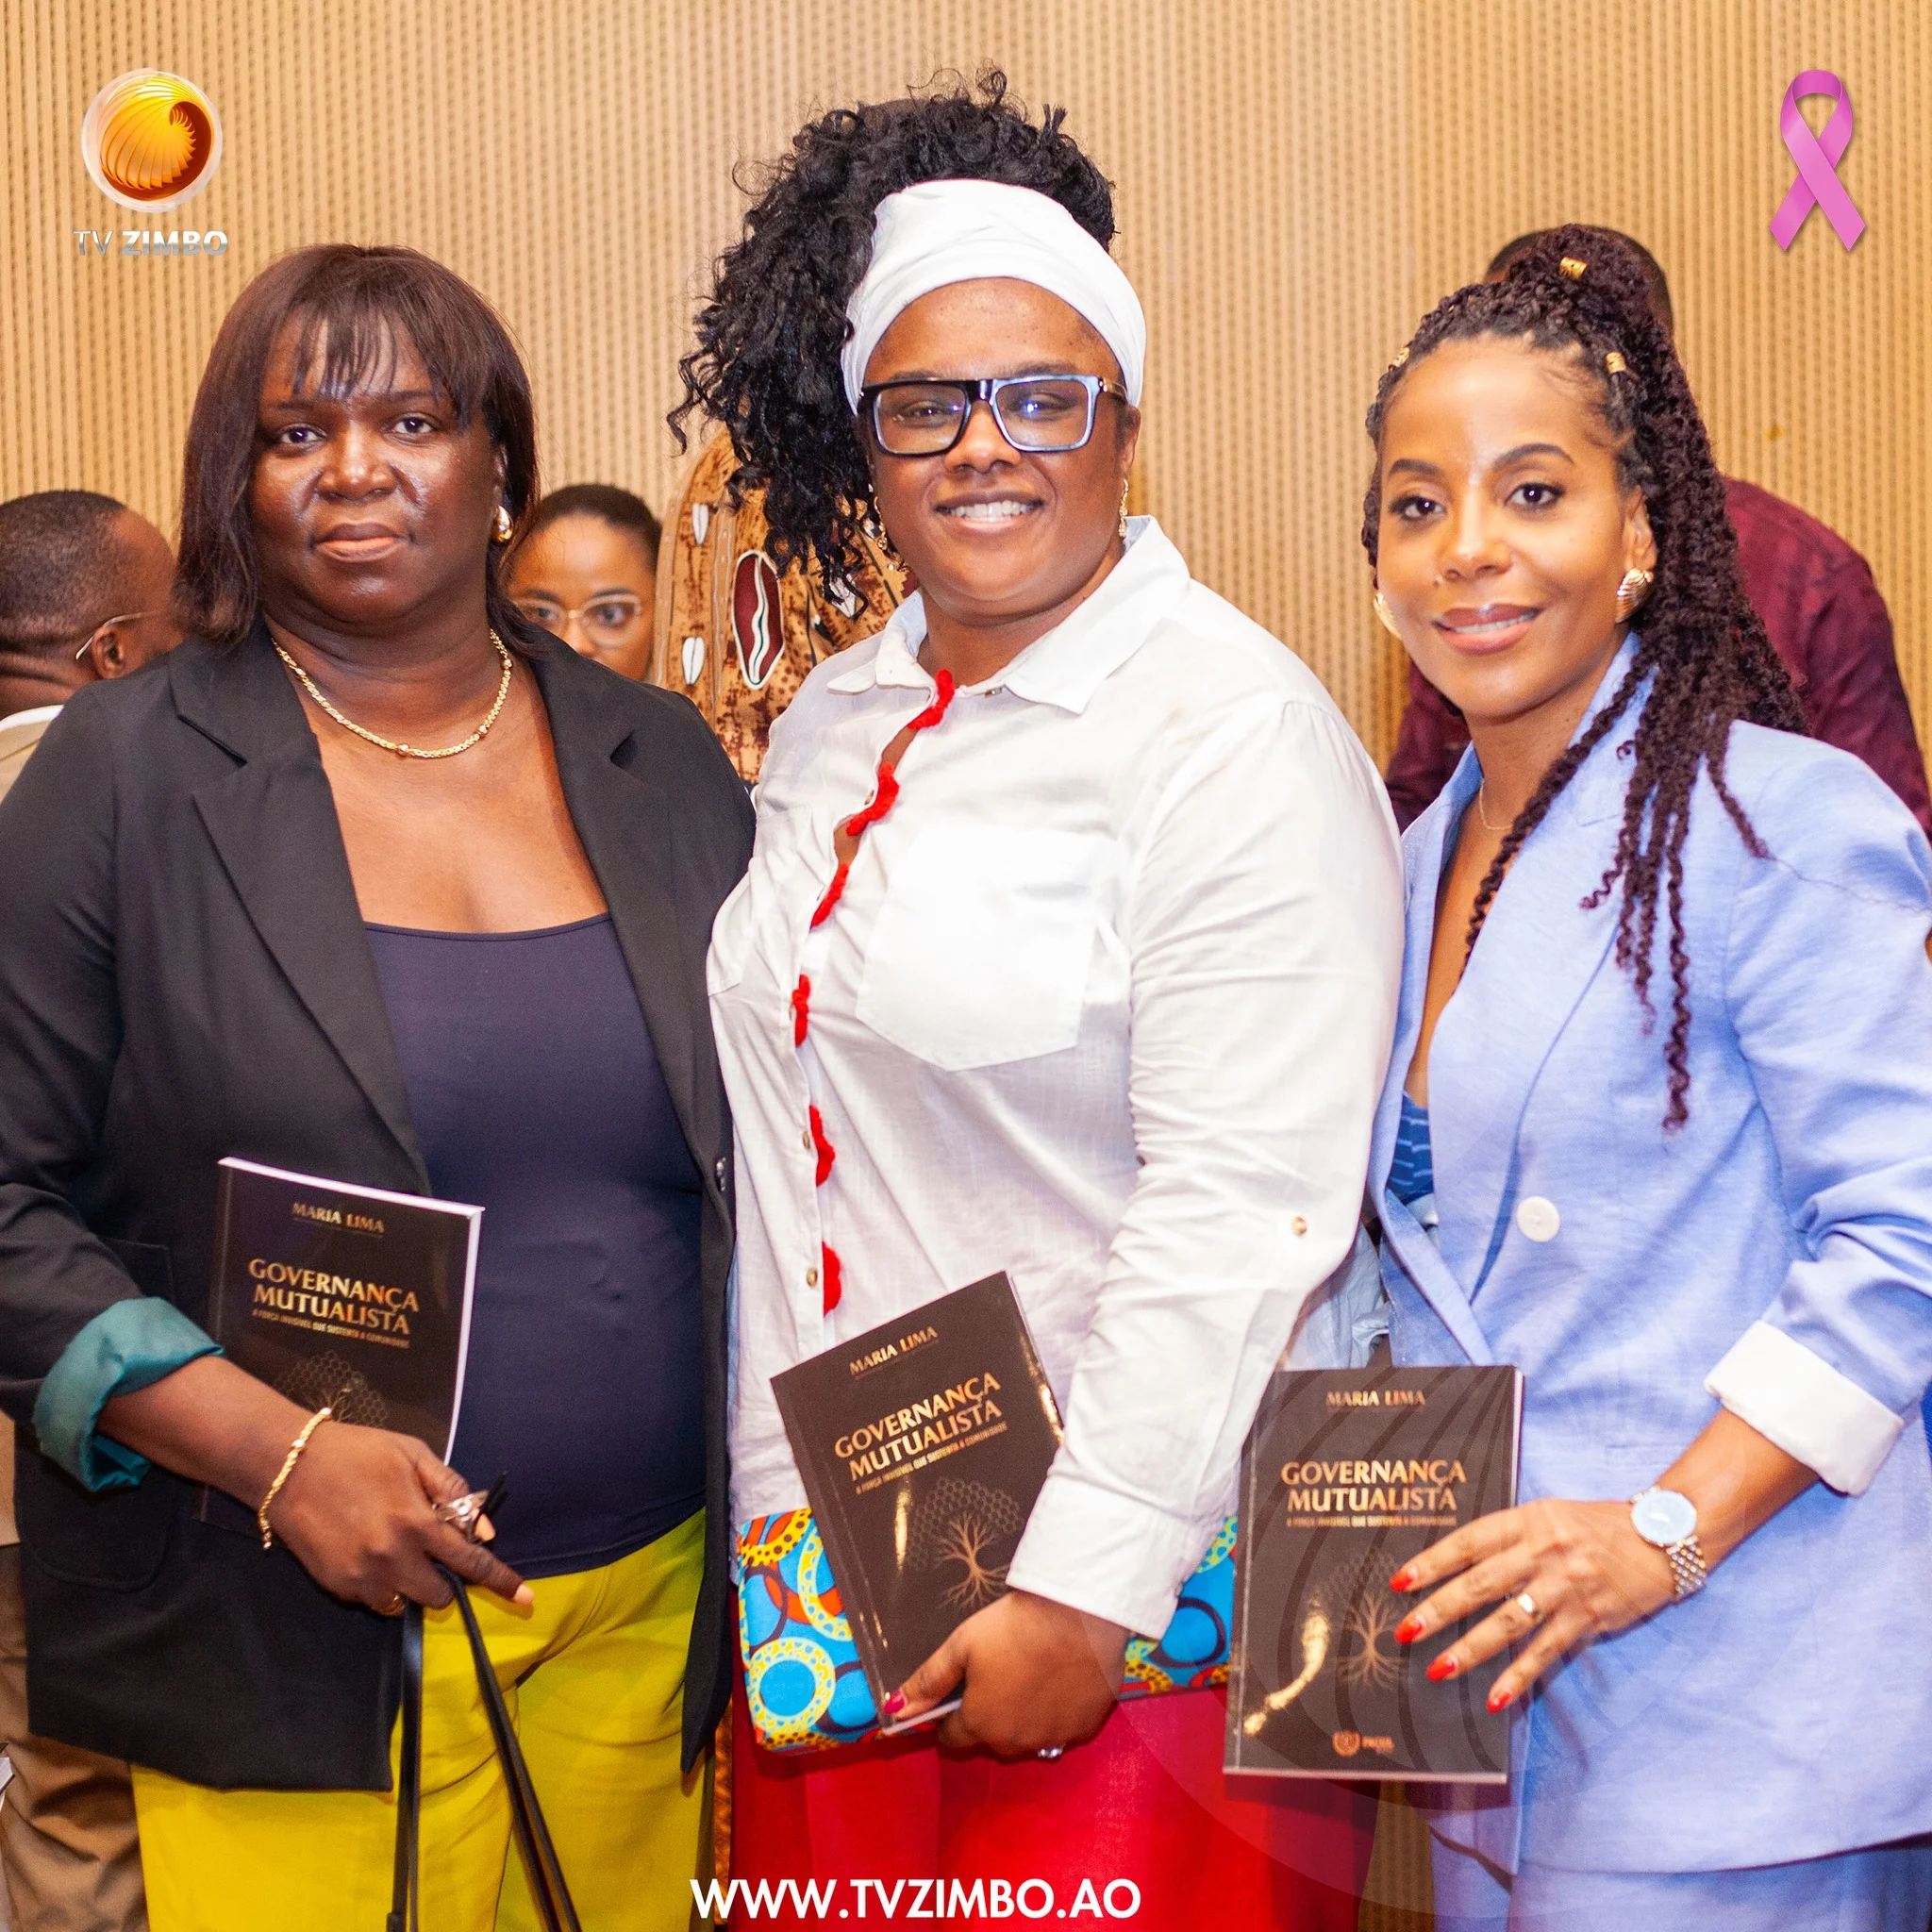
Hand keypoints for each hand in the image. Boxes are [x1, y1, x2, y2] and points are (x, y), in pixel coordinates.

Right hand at [267, 1422, 530, 1615]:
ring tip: (397, 1550)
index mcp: (416, 1522)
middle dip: (444, 1580)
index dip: (500, 1580)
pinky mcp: (336, 1586)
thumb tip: (483, 1530)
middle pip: (438, 1596)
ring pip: (404, 1603)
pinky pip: (373, 1599)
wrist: (288, 1467)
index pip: (469, 1563)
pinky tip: (369, 1552)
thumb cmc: (358, 1453)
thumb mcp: (413, 1455)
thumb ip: (452, 1491)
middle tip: (431, 1552)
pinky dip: (381, 1585)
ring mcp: (361, 1578)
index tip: (525, 1598)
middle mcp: (392, 1558)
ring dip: (411, 1585)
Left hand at [887, 1589, 1127, 1756]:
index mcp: (980, 1724)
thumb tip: (894, 1710)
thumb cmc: (1014, 1627)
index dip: (949, 1719)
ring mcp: (1053, 1739)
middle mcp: (1015, 1743)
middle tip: (998, 1675)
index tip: (957, 1697)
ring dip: (1022, 1718)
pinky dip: (1056, 1714)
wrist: (1080, 1615)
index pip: (952, 1739)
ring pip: (1027, 1737)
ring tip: (1030, 1676)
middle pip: (991, 1739)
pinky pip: (1062, 1729)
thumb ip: (928, 1682)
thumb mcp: (961, 1646)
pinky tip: (1059, 1682)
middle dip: (989, 1716)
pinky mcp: (1085, 1728)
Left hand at [1390, 1498, 1673, 1710]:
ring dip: (1470, 1648)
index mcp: (1528, 1521)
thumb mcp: (1549, 1515)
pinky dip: (1518, 1677)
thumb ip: (1511, 1537)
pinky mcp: (1587, 1619)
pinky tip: (1494, 1698)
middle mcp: (1542, 1552)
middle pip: (1480, 1584)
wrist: (1663, 1538)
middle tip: (1405, 1631)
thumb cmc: (1597, 1525)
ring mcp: (1564, 1588)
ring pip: (1508, 1622)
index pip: (1469, 1542)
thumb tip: (1460, 1564)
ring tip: (1438, 1668)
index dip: (1431, 1562)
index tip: (1399, 1581)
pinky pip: (1545, 1652)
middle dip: (1439, 1609)